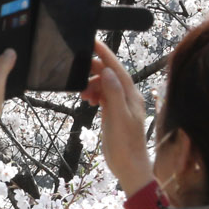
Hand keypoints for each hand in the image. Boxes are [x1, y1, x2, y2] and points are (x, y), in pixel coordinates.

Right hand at [79, 39, 152, 193]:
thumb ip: (113, 94)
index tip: (92, 42)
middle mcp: (128, 96)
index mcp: (131, 95)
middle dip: (94, 70)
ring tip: (82, 93)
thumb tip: (108, 71)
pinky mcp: (114, 112)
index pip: (117, 69)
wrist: (130, 167)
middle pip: (110, 74)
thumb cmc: (126, 145)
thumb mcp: (119, 118)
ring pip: (104, 85)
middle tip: (77, 70)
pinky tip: (86, 100)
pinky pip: (102, 96)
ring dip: (92, 84)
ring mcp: (121, 104)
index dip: (105, 54)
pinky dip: (94, 94)